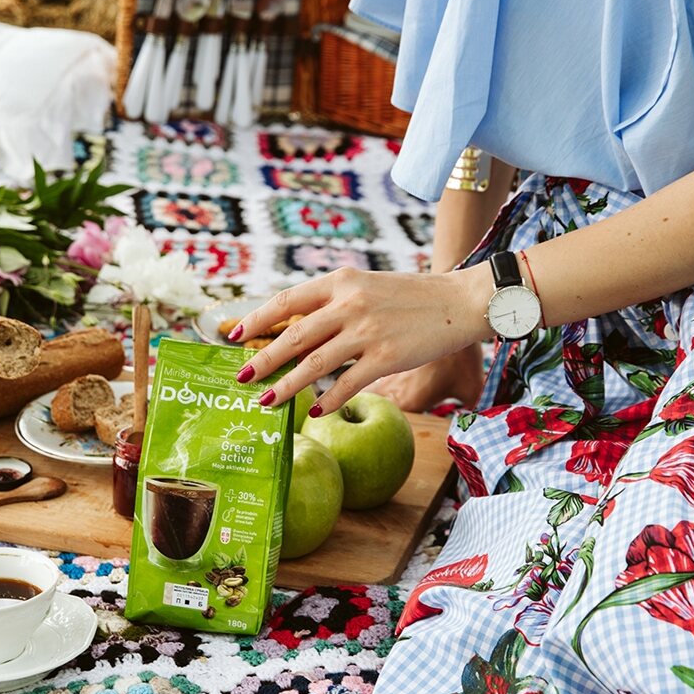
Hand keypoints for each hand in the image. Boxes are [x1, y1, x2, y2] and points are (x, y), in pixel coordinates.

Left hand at [230, 267, 492, 415]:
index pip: (287, 300)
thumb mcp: (367, 287)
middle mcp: (350, 303)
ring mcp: (367, 331)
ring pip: (313, 364)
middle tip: (242, 377)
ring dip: (286, 386)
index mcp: (341, 282)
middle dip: (263, 360)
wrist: (460, 301)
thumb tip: (297, 335)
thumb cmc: (412, 298)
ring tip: (267, 401)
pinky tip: (314, 412)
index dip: (257, 319)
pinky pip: (347, 384)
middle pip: (293, 336)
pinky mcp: (387, 357)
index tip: (234, 336)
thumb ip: (335, 305)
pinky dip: (327, 401)